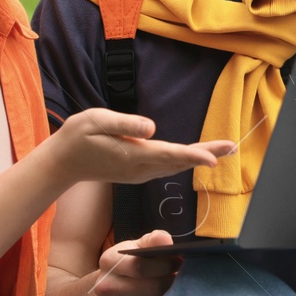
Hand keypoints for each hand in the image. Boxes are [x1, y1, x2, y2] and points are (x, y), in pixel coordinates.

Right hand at [45, 108, 234, 186]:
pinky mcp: (138, 173)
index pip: (170, 155)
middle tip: (233, 147)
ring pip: (175, 166)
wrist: (62, 164)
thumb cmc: (77, 137)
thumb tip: (151, 127)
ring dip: (199, 157)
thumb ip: (124, 124)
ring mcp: (140, 173)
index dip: (194, 155)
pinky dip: (185, 161)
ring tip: (224, 150)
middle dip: (207, 154)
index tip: (214, 158)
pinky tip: (196, 156)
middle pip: (180, 162)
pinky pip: (167, 167)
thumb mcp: (95, 121)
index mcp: (133, 155)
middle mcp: (140, 169)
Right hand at [91, 230, 181, 295]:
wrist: (111, 288)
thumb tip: (166, 241)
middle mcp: (104, 286)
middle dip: (170, 282)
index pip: (141, 266)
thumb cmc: (131, 263)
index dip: (166, 265)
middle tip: (180, 277)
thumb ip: (153, 240)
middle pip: (150, 288)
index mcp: (108, 261)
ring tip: (171, 288)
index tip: (179, 262)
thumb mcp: (139, 246)